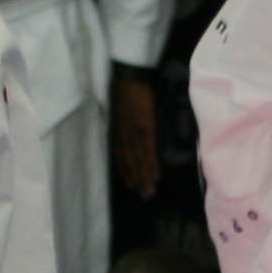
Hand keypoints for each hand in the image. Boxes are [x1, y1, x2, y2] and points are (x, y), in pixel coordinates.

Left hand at [110, 75, 163, 196]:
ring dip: (144, 177)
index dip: (125, 172)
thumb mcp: (120, 112)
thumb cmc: (127, 91)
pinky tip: (156, 175)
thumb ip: (124, 125)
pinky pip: (148, 149)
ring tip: (151, 191)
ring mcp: (133, 132)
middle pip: (130, 162)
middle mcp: (122, 135)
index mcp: (116, 131)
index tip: (131, 185)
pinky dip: (151, 163)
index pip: (120, 157)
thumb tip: (135, 135)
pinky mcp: (145, 127)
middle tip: (145, 196)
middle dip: (137, 180)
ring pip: (139, 159)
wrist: (131, 76)